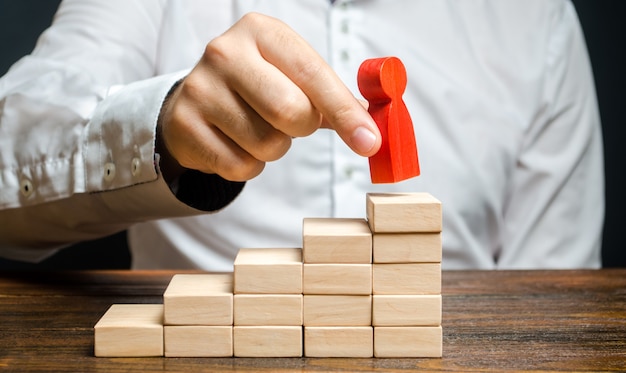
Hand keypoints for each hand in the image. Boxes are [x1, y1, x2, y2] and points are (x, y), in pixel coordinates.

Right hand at [157, 13, 380, 181]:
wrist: (195, 102)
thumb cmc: (256, 87)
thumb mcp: (290, 75)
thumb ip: (331, 98)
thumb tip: (372, 128)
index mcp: (260, 32)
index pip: (313, 73)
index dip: (345, 111)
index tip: (369, 141)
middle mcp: (225, 53)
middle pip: (290, 111)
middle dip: (302, 128)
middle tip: (293, 122)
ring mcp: (200, 89)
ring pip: (267, 144)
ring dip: (274, 148)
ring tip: (257, 128)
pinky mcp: (185, 126)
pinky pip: (240, 167)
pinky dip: (249, 165)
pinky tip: (236, 143)